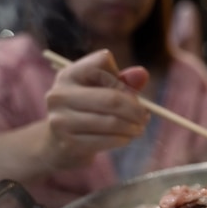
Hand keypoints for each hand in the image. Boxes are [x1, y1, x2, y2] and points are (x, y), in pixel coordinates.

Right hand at [42, 50, 150, 168]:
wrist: (60, 144)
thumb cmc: (87, 111)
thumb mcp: (103, 91)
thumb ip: (123, 81)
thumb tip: (142, 74)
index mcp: (69, 74)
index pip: (102, 63)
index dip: (123, 80)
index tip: (132, 94)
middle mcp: (60, 94)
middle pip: (111, 99)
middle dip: (135, 110)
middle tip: (146, 116)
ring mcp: (61, 120)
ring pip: (111, 122)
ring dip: (132, 127)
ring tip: (139, 128)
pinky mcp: (68, 143)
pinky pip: (106, 140)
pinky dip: (123, 139)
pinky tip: (126, 138)